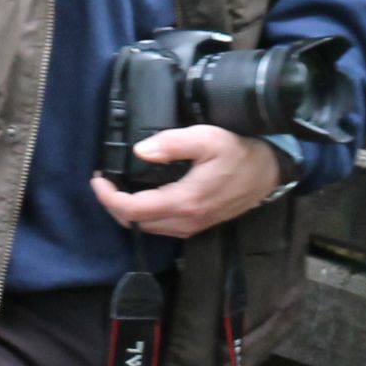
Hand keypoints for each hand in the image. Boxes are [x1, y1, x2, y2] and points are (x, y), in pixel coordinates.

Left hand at [91, 125, 282, 237]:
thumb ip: (171, 143)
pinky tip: (140, 192)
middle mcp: (187, 221)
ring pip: (149, 227)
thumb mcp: (206, 138)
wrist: (268, 170)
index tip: (97, 178)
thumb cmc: (237, 151)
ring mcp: (194, 225)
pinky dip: (144, 213)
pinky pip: (162, 225)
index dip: (108, 197)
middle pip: (137, 223)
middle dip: (113, 204)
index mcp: (185, 202)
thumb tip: (140, 151)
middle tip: (103, 179)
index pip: (134, 211)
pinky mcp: (199, 223)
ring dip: (128, 210)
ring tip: (116, 183)